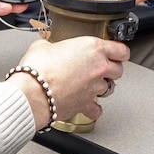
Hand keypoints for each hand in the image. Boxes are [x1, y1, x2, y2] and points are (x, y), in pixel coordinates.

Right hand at [10, 36, 128, 129]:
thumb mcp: (43, 46)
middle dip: (111, 68)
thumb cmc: (37, 69)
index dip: (119, 51)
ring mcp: (94, 88)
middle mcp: (98, 68)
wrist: (32, 93)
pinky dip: (94, 108)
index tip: (116, 52)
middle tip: (102, 67)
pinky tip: (89, 104)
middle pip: (118, 69)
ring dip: (103, 86)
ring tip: (92, 83)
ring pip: (110, 88)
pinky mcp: (86, 104)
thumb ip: (53, 45)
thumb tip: (49, 48)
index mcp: (93, 48)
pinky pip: (97, 108)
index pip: (121, 49)